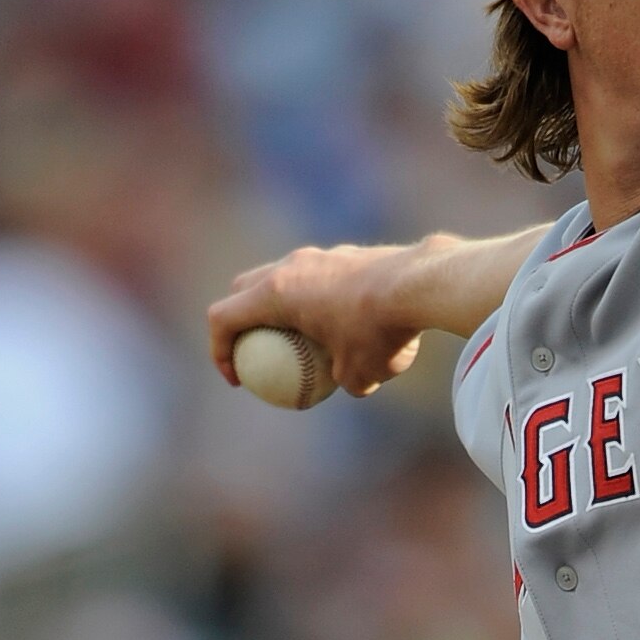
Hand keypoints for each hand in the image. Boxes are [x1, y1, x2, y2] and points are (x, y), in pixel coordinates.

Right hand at [206, 242, 440, 398]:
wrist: (421, 285)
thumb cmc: (380, 333)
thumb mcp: (361, 375)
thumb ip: (345, 382)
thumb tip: (348, 384)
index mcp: (275, 293)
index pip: (223, 317)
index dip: (218, 350)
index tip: (237, 380)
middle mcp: (291, 267)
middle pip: (245, 289)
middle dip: (241, 319)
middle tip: (254, 350)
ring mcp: (320, 256)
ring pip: (286, 279)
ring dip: (284, 306)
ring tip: (302, 338)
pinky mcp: (348, 255)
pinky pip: (321, 279)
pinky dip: (320, 301)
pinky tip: (349, 325)